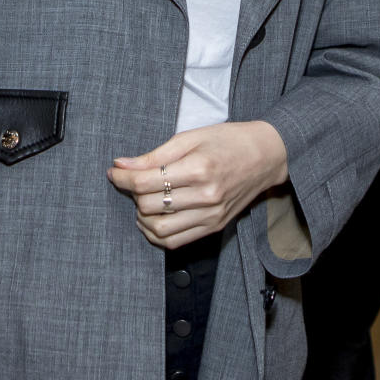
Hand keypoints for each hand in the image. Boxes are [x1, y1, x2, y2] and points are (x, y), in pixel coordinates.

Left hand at [108, 121, 288, 249]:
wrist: (266, 156)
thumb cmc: (227, 141)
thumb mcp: (189, 137)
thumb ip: (154, 155)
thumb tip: (121, 165)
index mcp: (198, 168)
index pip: (145, 182)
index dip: (122, 178)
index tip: (114, 172)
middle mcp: (205, 196)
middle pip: (149, 205)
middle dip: (132, 194)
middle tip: (131, 182)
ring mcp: (211, 215)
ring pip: (160, 229)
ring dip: (142, 217)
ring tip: (142, 202)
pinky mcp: (214, 227)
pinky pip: (176, 241)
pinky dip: (157, 234)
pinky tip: (153, 218)